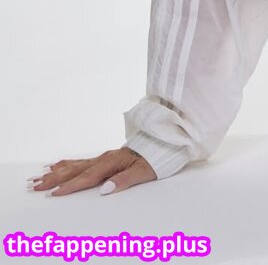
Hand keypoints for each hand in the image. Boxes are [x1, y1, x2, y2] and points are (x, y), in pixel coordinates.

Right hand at [26, 147, 156, 196]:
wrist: (164, 143)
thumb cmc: (156, 158)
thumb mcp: (145, 172)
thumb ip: (124, 180)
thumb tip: (105, 190)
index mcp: (112, 162)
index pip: (87, 178)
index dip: (70, 186)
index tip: (53, 193)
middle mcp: (104, 158)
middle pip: (75, 170)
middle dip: (54, 179)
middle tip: (34, 185)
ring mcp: (103, 157)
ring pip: (75, 165)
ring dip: (56, 172)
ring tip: (39, 176)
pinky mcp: (104, 158)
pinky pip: (81, 161)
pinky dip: (67, 163)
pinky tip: (57, 164)